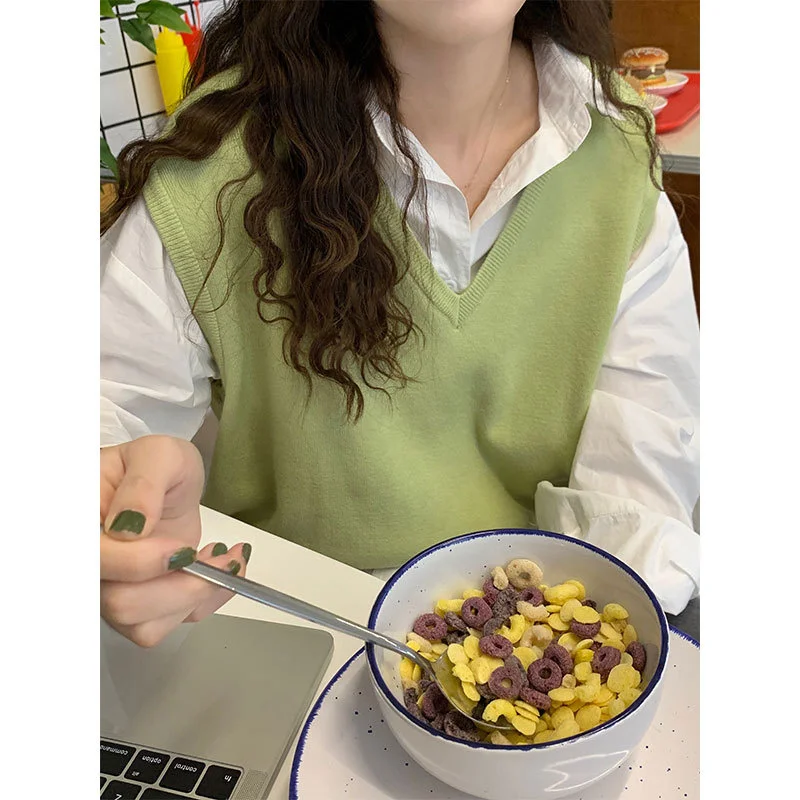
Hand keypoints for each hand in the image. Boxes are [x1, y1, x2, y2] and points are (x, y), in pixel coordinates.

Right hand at [100, 435, 251, 646]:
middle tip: (219, 556)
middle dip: (180, 586)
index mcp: (80, 527)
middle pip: (120, 605)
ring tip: (223, 558)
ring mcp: (112, 591)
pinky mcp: (140, 604)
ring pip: (142, 626)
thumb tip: (130, 524)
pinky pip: (165, 626)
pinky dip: (202, 603)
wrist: (170, 483)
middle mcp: (90, 568)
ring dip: (195, 596)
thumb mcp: (158, 455)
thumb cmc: (158, 465)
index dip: (138, 563)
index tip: (181, 548)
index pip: (96, 563)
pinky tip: (220, 570)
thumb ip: (144, 484)